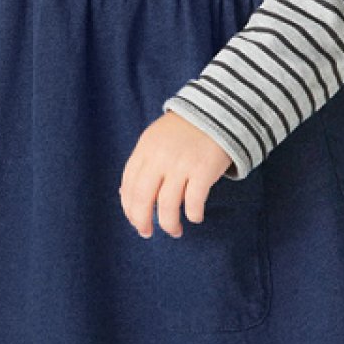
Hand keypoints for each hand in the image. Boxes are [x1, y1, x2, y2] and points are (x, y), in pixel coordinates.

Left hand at [119, 111, 233, 238]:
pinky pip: (193, 202)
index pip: (128, 185)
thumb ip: (142, 164)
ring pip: (167, 206)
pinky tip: (195, 217)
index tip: (135, 220)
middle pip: (142, 198)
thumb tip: (125, 195)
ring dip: (168, 224)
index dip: (129, 208)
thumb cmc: (185, 130)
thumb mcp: (156, 139)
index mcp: (145, 149)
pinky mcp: (203, 169)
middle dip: (142, 221)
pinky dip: (193, 214)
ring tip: (174, 231)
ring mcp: (182, 163)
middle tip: (147, 233)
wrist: (218, 110)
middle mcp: (160, 157)